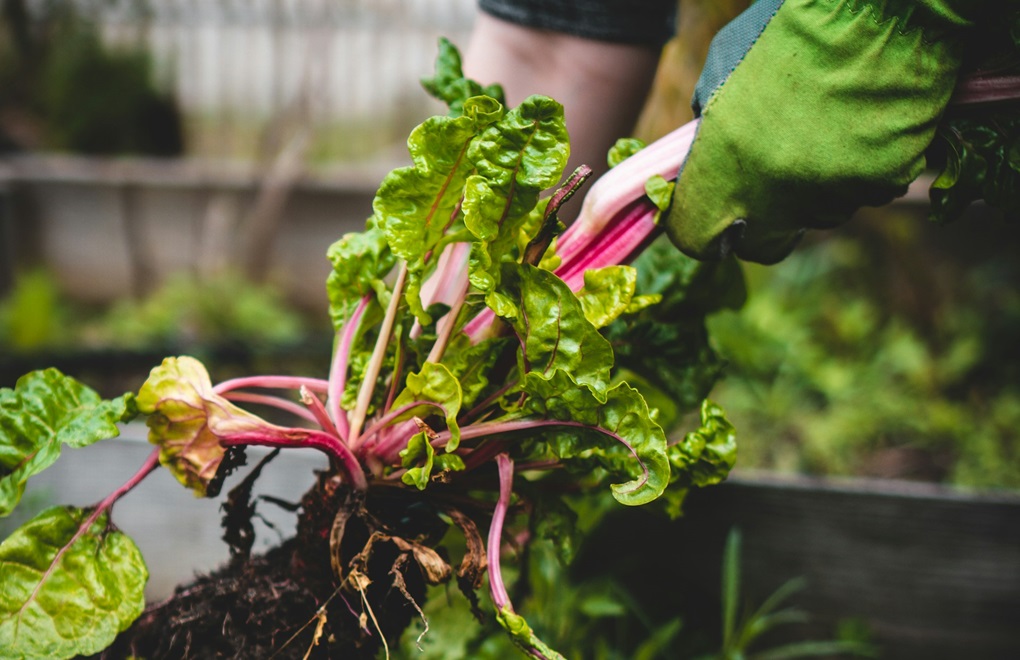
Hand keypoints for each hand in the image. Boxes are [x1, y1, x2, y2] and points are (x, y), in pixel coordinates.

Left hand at [665, 0, 1005, 263]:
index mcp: (725, 167)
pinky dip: (863, 166)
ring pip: (818, 213)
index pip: (696, 236)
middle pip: (763, 243)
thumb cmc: (791, 26)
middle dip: (762, 222)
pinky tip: (864, 121)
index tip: (711, 214)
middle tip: (772, 180)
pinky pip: (865, 190)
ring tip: (826, 126)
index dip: (701, 228)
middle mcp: (776, 194)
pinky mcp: (883, 183)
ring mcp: (833, 195)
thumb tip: (707, 152)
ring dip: (816, 186)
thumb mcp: (722, 68)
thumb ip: (710, 121)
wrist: (879, 6)